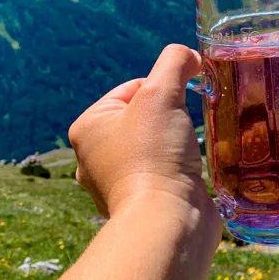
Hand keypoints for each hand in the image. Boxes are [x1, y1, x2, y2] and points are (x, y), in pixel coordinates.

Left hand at [69, 44, 213, 218]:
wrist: (166, 222)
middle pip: (145, 115)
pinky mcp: (141, 202)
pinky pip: (164, 171)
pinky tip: (189, 171)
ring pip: (156, 143)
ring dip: (177, 142)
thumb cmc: (155, 156)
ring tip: (186, 152)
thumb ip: (175, 62)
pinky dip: (180, 167)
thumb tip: (190, 57)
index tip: (177, 107)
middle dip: (170, 117)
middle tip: (182, 130)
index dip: (163, 90)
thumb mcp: (163, 93)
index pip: (133, 87)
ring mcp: (116, 183)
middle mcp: (94, 156)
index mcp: (88, 128)